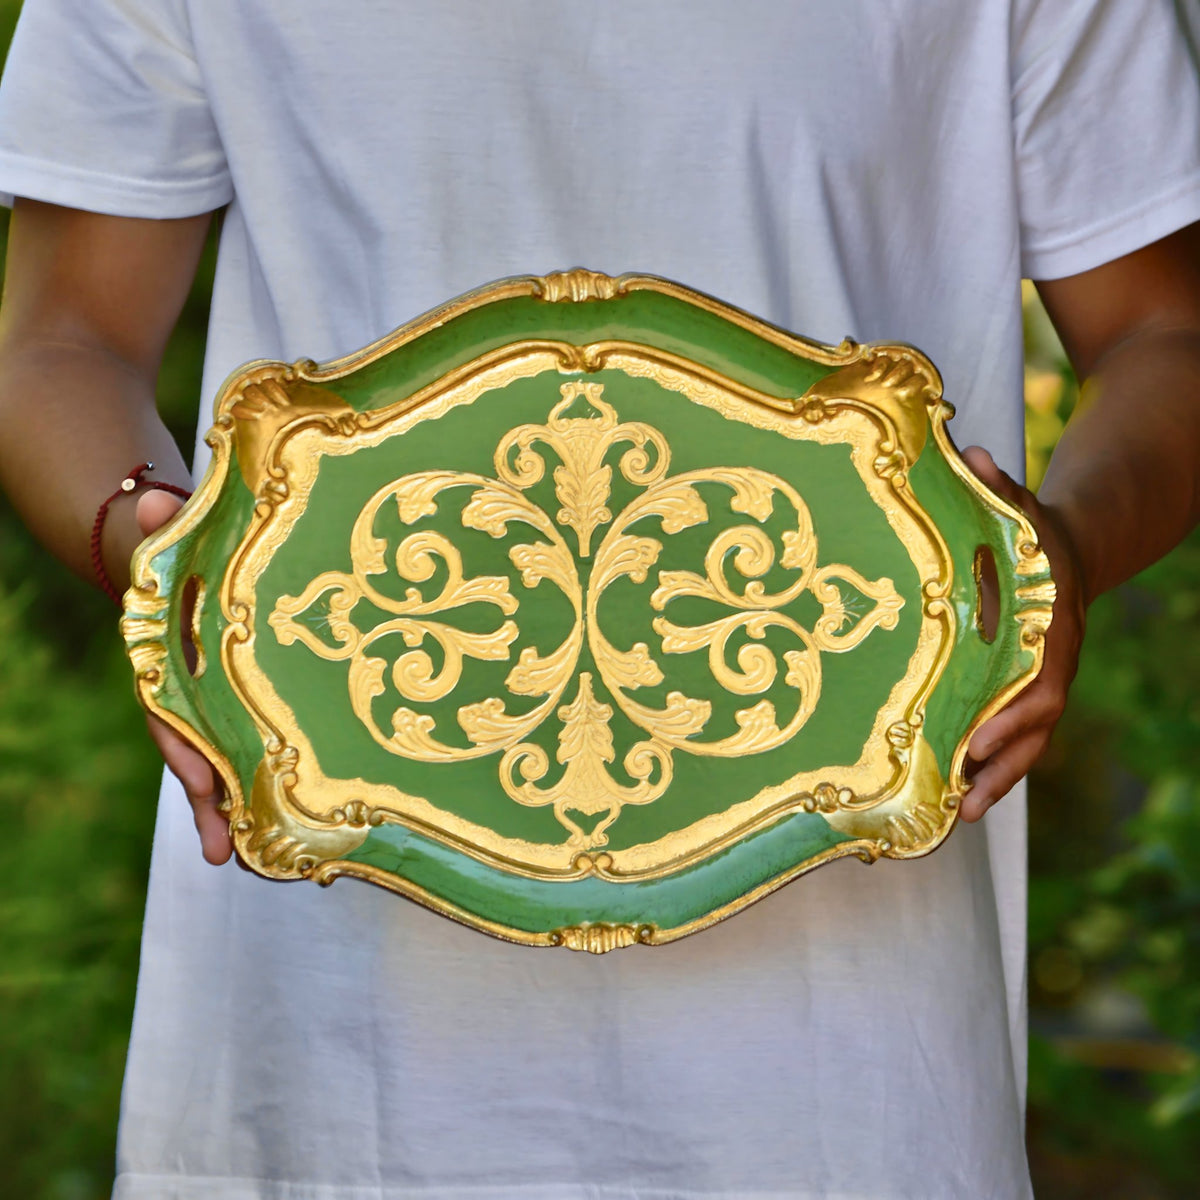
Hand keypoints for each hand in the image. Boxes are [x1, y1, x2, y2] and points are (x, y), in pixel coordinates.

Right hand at [136, 490, 233, 863]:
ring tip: (261, 859)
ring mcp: (222, 697)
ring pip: (228, 757)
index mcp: (167, 658)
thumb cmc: (185, 545)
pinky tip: (292, 817)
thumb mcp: (174, 533)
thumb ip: (165, 523)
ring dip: (241, 804)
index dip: (184, 747)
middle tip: (227, 853)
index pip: (169, 710)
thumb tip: (152, 500)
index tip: (201, 784)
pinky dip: (268, 778)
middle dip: (211, 801)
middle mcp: (191, 688)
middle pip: (197, 751)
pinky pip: (258, 740)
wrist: (193, 553)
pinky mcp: (252, 698)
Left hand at [958, 447, 1087, 821]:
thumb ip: (996, 487)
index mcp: (1050, 628)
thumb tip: (971, 453)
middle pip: (1035, 727)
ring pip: (1029, 744)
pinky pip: (1017, 740)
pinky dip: (995, 770)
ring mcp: (1044, 684)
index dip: (1013, 715)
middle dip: (1002, 764)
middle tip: (963, 798)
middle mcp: (1052, 664)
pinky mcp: (1028, 696)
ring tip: (960, 816)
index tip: (978, 740)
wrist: (1071, 550)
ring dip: (999, 780)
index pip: (1039, 683)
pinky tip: (961, 799)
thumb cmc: (1033, 531)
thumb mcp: (1018, 506)